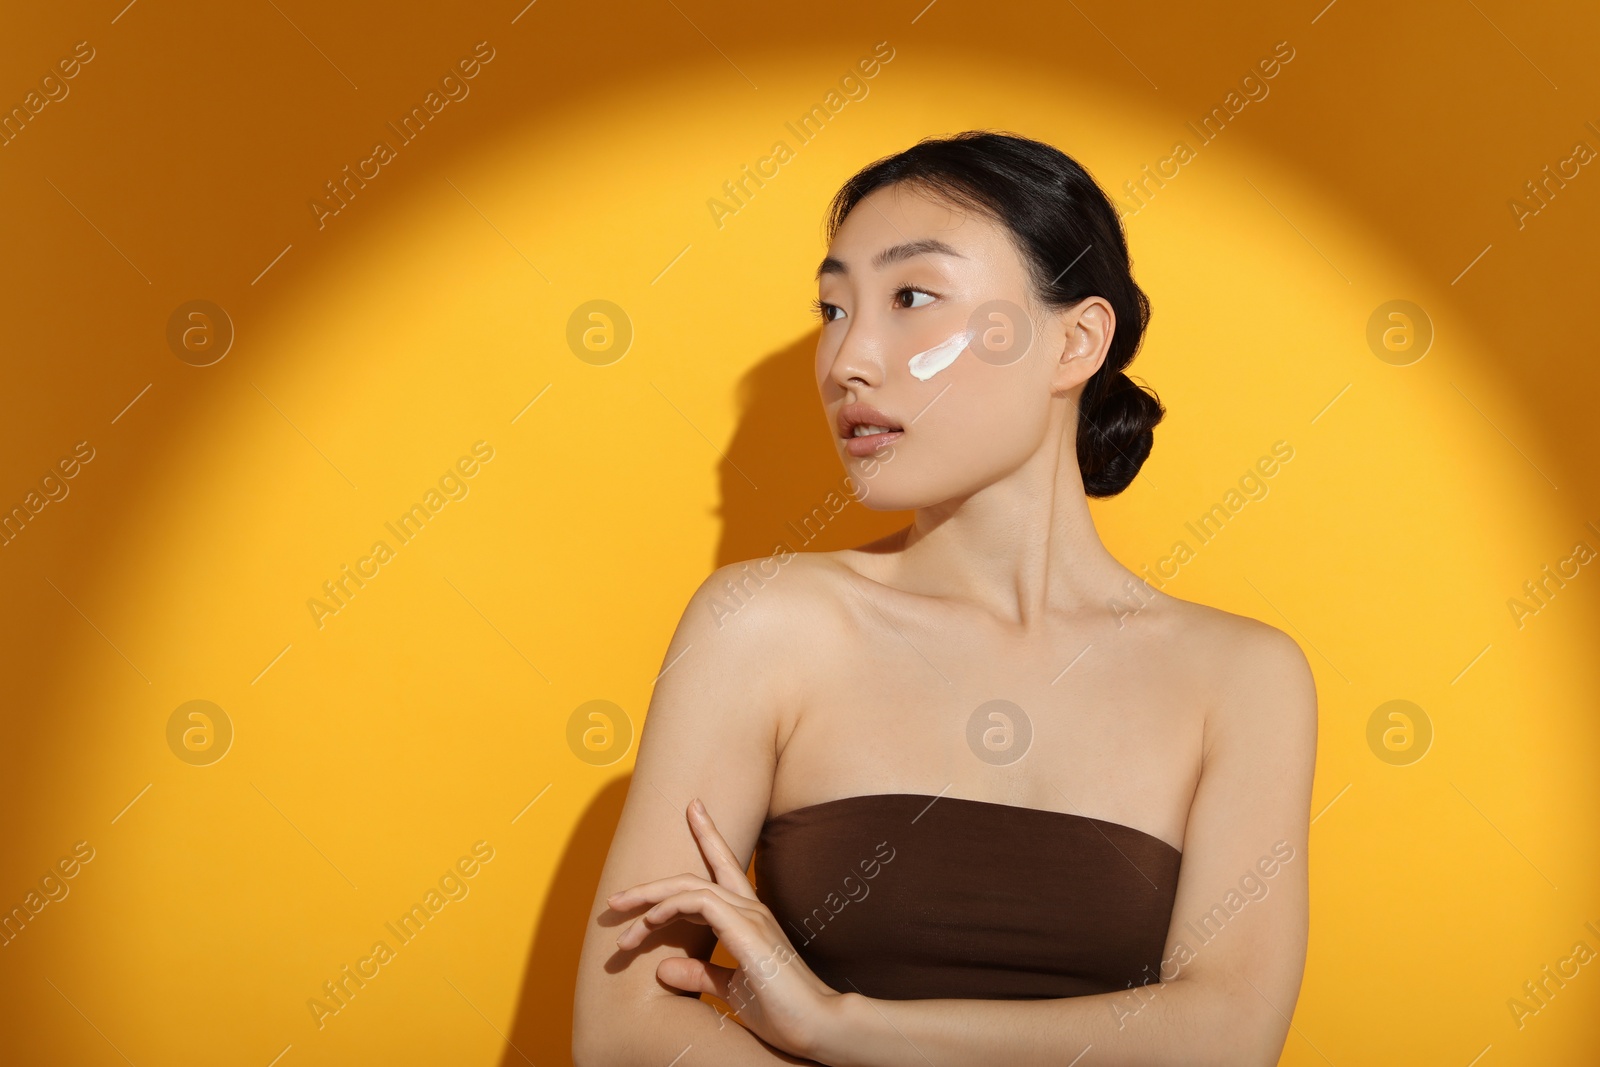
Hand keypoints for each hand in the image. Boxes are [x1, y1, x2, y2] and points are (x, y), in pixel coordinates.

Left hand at [607, 797, 845, 1059]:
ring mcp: (751, 915)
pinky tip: (648, 924)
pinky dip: (669, 907)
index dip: (708, 835)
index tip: (693, 807)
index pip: (725, 865)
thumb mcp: (731, 991)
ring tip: (620, 916)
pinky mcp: (747, 929)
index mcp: (750, 918)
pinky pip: (699, 902)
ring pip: (690, 886)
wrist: (817, 1026)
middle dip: (651, 885)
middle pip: (696, 875)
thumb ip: (700, 974)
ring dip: (650, 899)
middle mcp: (751, 909)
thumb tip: (663, 969)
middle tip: (616, 899)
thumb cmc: (781, 1011)